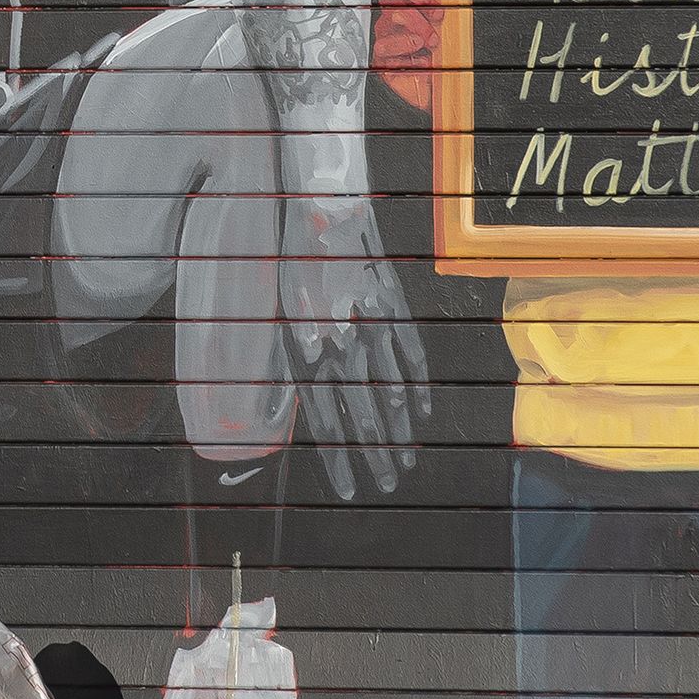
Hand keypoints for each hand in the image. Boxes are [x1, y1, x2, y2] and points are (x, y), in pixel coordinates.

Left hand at [279, 198, 429, 502]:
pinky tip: (420, 413)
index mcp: (304, 348)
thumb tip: (297, 403)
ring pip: (388, 391)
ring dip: (397, 430)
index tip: (348, 490)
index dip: (337, 457)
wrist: (319, 208)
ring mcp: (370, 326)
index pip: (323, 419)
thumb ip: (292, 357)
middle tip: (387, 487)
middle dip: (373, 455)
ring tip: (405, 462)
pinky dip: (415, 386)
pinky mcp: (392, 305)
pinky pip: (408, 354)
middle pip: (360, 413)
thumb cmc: (290, 263)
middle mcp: (339, 344)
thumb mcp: (278, 312)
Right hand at [372, 0, 441, 114]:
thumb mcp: (451, 3)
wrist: (445, 85)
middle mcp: (396, 7)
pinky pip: (385, 45)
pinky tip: (424, 54)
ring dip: (417, 24)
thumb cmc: (447, 45)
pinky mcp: (383, 57)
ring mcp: (387, 31)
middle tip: (437, 9)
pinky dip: (407, 48)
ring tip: (433, 36)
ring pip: (392, 13)